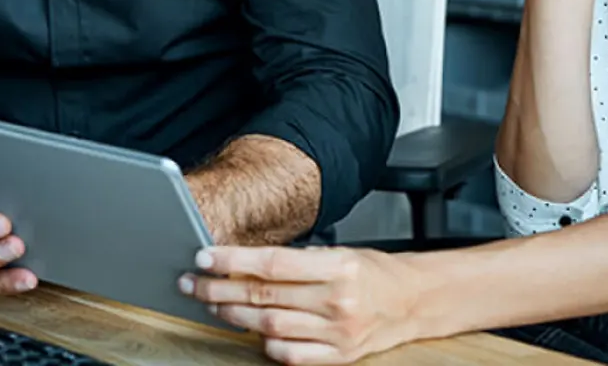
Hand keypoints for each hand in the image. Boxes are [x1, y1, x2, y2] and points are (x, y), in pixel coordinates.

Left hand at [182, 246, 420, 364]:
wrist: (414, 302)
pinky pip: (290, 355)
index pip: (272, 263)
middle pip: (264, 296)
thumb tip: (244, 262)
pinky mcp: (339, 357)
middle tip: (194, 283)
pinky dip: (266, 344)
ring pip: (270, 327)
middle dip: (220, 289)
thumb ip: (297, 261)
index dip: (232, 260)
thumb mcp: (340, 252)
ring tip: (214, 304)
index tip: (204, 257)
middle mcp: (338, 301)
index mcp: (339, 267)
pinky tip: (253, 332)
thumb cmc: (375, 272)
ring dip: (234, 316)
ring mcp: (338, 333)